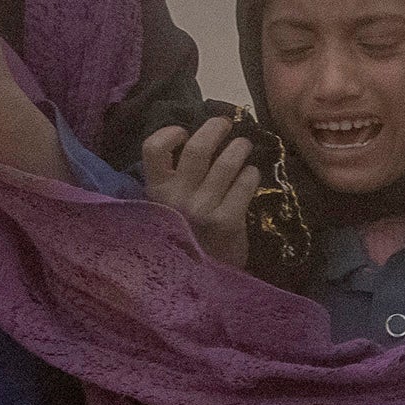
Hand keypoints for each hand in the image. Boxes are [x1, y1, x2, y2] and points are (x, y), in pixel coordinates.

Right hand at [140, 117, 261, 270]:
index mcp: (156, 191)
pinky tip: (251, 175)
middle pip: (198, 148)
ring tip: (244, 145)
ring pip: (227, 162)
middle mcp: (177, 197)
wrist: (198, 280)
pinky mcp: (228, 221)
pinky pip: (245, 184)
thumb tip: (194, 140)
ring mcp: (203, 208)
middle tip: (226, 124)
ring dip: (240, 147)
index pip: (153, 148)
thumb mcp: (164, 209)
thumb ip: (172, 181)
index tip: (184, 131)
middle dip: (216, 128)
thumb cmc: (183, 237)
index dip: (170, 132)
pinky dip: (252, 174)